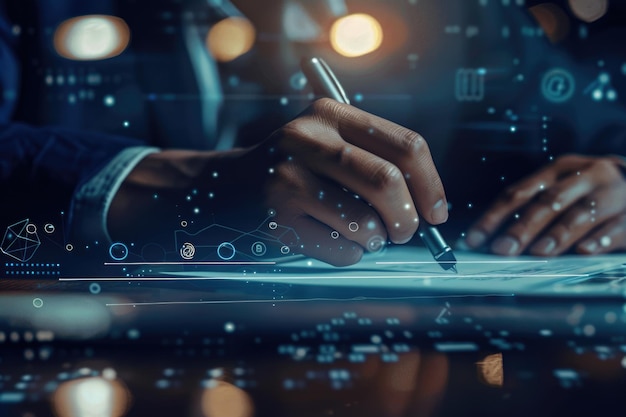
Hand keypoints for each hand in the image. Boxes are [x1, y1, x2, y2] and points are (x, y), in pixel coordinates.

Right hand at [255, 98, 446, 264]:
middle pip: (388, 183)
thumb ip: (377, 163)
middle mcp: (306, 140)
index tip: (437, 214)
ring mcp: (286, 180)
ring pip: (365, 223)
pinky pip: (341, 251)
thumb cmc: (296, 172)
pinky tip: (331, 241)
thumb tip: (430, 209)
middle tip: (403, 232)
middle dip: (407, 219)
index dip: (432, 185)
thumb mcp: (330, 146)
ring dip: (375, 240)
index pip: (405, 146)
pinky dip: (350, 255)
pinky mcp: (276, 221)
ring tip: (362, 235)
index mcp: (331, 115)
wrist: (229, 188)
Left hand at [464, 154, 625, 255]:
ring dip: (556, 235)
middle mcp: (584, 176)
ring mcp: (612, 193)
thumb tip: (495, 239)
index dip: (494, 217)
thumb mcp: (562, 190)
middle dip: (522, 228)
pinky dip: (598, 240)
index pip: (518, 192)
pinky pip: (615, 227)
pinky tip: (583, 251)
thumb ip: (532, 209)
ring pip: (579, 214)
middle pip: (547, 203)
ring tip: (538, 252)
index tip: (475, 239)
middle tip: (503, 249)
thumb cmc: (591, 193)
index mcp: (558, 169)